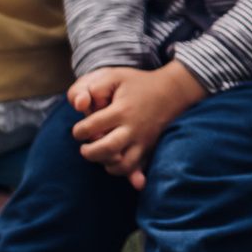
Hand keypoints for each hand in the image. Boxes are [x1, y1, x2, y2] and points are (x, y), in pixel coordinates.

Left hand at [69, 60, 204, 188]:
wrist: (172, 91)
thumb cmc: (138, 83)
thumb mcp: (114, 76)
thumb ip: (92, 87)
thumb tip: (81, 106)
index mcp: (121, 111)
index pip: (90, 128)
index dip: (79, 131)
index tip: (81, 128)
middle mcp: (133, 129)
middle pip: (106, 150)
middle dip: (89, 153)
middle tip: (86, 147)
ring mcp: (143, 141)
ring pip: (122, 165)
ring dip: (107, 164)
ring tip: (103, 154)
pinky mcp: (150, 148)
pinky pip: (139, 169)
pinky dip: (129, 175)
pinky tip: (121, 169)